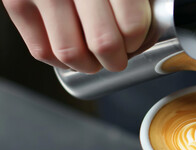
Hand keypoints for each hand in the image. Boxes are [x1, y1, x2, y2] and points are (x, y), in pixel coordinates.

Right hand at [2, 0, 151, 72]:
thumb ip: (135, 0)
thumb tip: (146, 33)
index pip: (132, 26)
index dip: (138, 42)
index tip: (135, 41)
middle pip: (104, 44)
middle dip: (116, 60)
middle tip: (118, 57)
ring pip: (71, 53)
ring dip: (88, 65)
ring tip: (94, 58)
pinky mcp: (16, 1)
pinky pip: (41, 51)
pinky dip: (60, 61)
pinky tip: (70, 51)